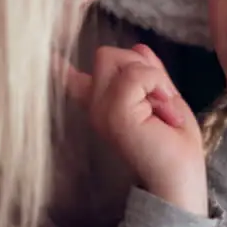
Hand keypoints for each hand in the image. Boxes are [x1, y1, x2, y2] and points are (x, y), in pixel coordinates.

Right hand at [60, 44, 207, 214]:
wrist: (179, 180)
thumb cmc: (175, 145)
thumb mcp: (162, 97)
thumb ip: (149, 74)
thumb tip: (139, 47)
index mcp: (103, 104)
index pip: (71, 80)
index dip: (58, 67)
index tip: (46, 58)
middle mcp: (95, 106)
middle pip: (106, 54)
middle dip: (139, 66)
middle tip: (158, 98)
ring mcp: (101, 109)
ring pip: (119, 58)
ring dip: (153, 78)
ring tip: (162, 109)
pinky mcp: (114, 113)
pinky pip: (136, 74)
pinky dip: (158, 85)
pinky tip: (164, 112)